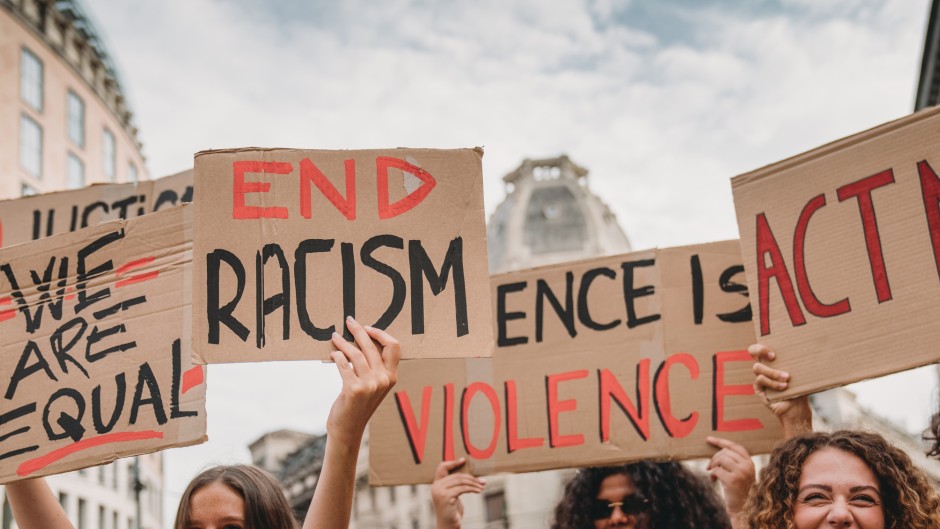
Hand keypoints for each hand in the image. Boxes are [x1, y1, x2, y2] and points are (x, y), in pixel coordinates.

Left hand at [327, 316, 399, 445]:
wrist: (348, 429)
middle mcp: (384, 379)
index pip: (394, 346)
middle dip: (359, 330)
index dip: (380, 334)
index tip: (367, 327)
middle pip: (372, 346)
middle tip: (349, 321)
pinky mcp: (354, 389)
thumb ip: (374, 368)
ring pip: (355, 354)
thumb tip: (362, 340)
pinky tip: (333, 353)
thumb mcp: (373, 386)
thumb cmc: (358, 405)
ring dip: (343, 342)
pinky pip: (344, 365)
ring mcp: (370, 385)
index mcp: (391, 377)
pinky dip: (337, 356)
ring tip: (335, 337)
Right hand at [431, 459, 484, 528]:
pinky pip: (462, 488)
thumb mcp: (453, 496)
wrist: (448, 525)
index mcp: (436, 484)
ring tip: (482, 486)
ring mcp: (440, 491)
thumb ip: (455, 485)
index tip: (463, 460)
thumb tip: (472, 476)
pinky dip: (472, 489)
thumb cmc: (452, 511)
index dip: (452, 462)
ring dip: (474, 483)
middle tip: (482, 481)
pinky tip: (479, 491)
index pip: (442, 467)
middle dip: (471, 477)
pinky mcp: (446, 497)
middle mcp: (436, 486)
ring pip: (460, 481)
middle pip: (456, 475)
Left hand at [706, 436, 754, 518]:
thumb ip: (733, 462)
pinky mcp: (733, 480)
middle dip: (714, 458)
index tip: (709, 439)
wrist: (742, 508)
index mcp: (750, 462)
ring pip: (720, 459)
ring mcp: (741, 473)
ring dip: (712, 466)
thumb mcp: (739, 473)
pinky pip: (716, 470)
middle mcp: (747, 466)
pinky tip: (713, 480)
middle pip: (725, 452)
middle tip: (709, 467)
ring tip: (712, 474)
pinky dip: (712, 474)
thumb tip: (716, 451)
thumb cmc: (738, 489)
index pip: (735, 446)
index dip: (721, 442)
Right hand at [748, 343, 811, 436]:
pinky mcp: (759, 389)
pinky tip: (784, 387)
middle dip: (761, 351)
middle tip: (774, 356)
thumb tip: (807, 351)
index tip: (772, 350)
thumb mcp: (800, 375)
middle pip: (753, 352)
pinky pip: (760, 381)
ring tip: (786, 378)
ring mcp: (760, 378)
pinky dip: (773, 383)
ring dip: (773, 372)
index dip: (760, 346)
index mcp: (772, 361)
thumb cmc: (800, 390)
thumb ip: (796, 364)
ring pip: (758, 368)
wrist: (797, 410)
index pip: (759, 348)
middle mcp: (764, 367)